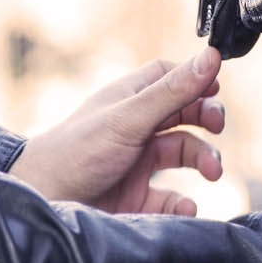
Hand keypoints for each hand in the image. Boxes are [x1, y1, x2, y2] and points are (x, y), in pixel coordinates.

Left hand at [7, 46, 225, 214]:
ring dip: (204, 159)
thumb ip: (173, 91)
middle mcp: (135, 126)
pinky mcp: (137, 197)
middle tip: (217, 127)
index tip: (217, 87)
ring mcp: (137, 161)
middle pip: (184, 113)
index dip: (195, 79)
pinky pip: (172, 197)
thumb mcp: (130, 118)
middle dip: (206, 118)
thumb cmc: (77, 153)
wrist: (44, 204)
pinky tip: (187, 206)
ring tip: (212, 171)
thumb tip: (212, 56)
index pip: (169, 76)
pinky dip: (185, 202)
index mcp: (129, 99)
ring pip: (184, 153)